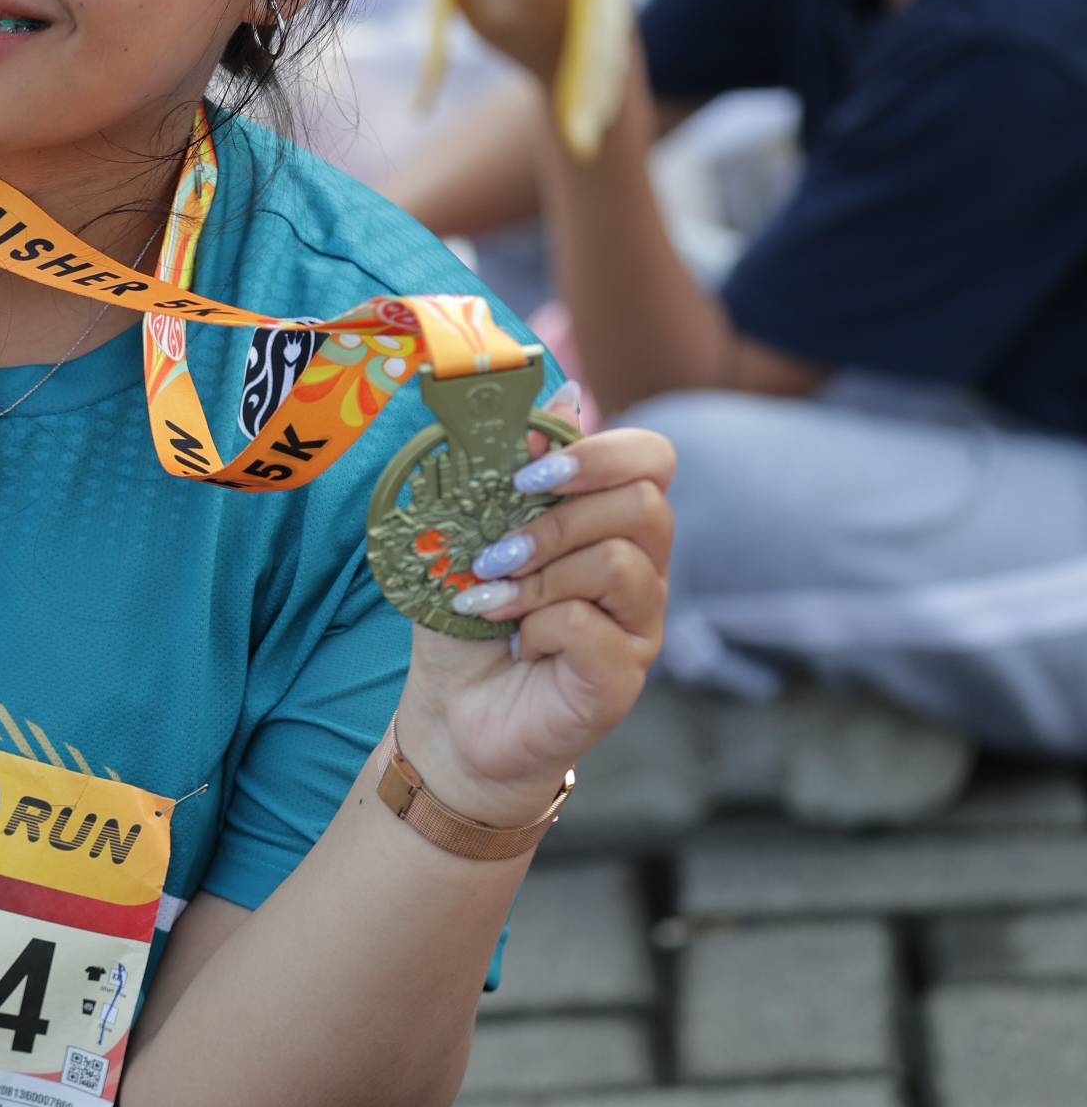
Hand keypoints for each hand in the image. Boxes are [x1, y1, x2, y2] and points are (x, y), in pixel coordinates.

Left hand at [397, 426, 675, 822]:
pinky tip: (516, 642)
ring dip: (541, 574)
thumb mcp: (471, 532)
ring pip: (623, 564)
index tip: (528, 476)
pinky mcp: (625, 675)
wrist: (452, 715)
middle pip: (646, 505)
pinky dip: (541, 626)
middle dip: (560, 519)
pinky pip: (596, 626)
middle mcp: (643, 567)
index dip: (601, 453)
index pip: (653, 459)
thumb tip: (561, 392)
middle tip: (496, 546)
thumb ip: (508, 468)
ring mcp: (640, 623)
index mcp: (610, 521)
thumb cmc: (468, 618)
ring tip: (490, 599)